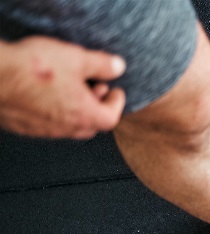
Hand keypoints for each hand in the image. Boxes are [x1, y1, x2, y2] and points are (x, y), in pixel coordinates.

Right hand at [0, 36, 126, 138]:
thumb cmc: (33, 69)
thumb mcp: (75, 59)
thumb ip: (101, 64)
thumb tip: (118, 67)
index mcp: (83, 115)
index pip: (111, 119)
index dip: (117, 104)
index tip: (116, 92)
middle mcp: (65, 128)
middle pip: (91, 126)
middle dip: (97, 107)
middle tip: (96, 90)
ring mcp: (42, 130)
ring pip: (68, 126)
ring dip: (75, 110)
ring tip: (71, 90)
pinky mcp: (23, 127)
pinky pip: (46, 124)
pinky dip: (54, 112)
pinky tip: (46, 95)